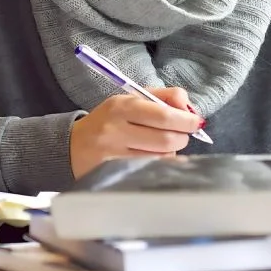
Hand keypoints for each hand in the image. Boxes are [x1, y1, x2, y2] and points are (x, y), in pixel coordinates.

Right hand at [69, 87, 203, 179]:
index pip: (164, 115)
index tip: (196, 122)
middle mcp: (117, 129)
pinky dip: (161, 162)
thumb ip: (164, 96)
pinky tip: (155, 155)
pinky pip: (150, 168)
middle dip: (183, 137)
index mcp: (123, 106)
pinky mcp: (115, 173)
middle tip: (183, 134)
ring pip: (161, 156)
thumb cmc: (110, 120)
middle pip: (166, 139)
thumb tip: (190, 107)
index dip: (187, 120)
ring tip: (166, 143)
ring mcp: (115, 154)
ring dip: (173, 150)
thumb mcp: (132, 99)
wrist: (73, 145)